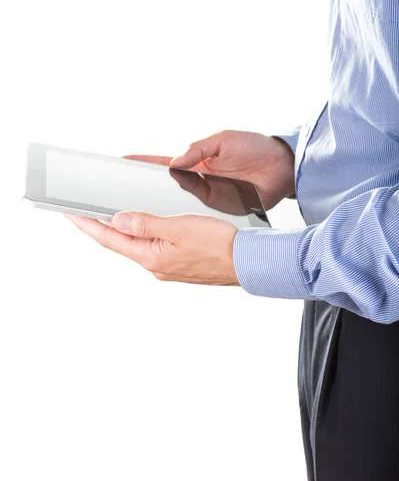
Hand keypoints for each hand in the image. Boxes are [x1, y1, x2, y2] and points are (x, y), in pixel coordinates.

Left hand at [64, 211, 239, 285]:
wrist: (248, 262)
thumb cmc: (219, 244)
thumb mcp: (179, 227)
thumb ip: (146, 223)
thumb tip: (119, 219)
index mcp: (151, 257)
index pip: (109, 238)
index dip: (87, 224)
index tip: (68, 213)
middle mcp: (155, 266)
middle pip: (120, 243)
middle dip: (100, 227)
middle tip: (82, 212)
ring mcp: (167, 267)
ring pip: (137, 245)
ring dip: (122, 231)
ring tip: (109, 216)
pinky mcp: (179, 265)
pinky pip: (153, 248)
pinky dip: (143, 235)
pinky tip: (145, 227)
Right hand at [124, 130, 294, 209]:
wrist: (282, 168)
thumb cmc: (255, 148)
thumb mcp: (224, 140)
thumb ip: (199, 149)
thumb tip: (176, 160)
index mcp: (193, 160)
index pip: (158, 161)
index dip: (138, 163)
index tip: (117, 164)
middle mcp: (194, 180)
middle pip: (160, 187)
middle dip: (140, 191)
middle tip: (117, 197)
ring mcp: (204, 197)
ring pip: (174, 205)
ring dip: (158, 209)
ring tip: (134, 215)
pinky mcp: (217, 210)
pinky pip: (195, 217)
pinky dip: (182, 221)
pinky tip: (169, 226)